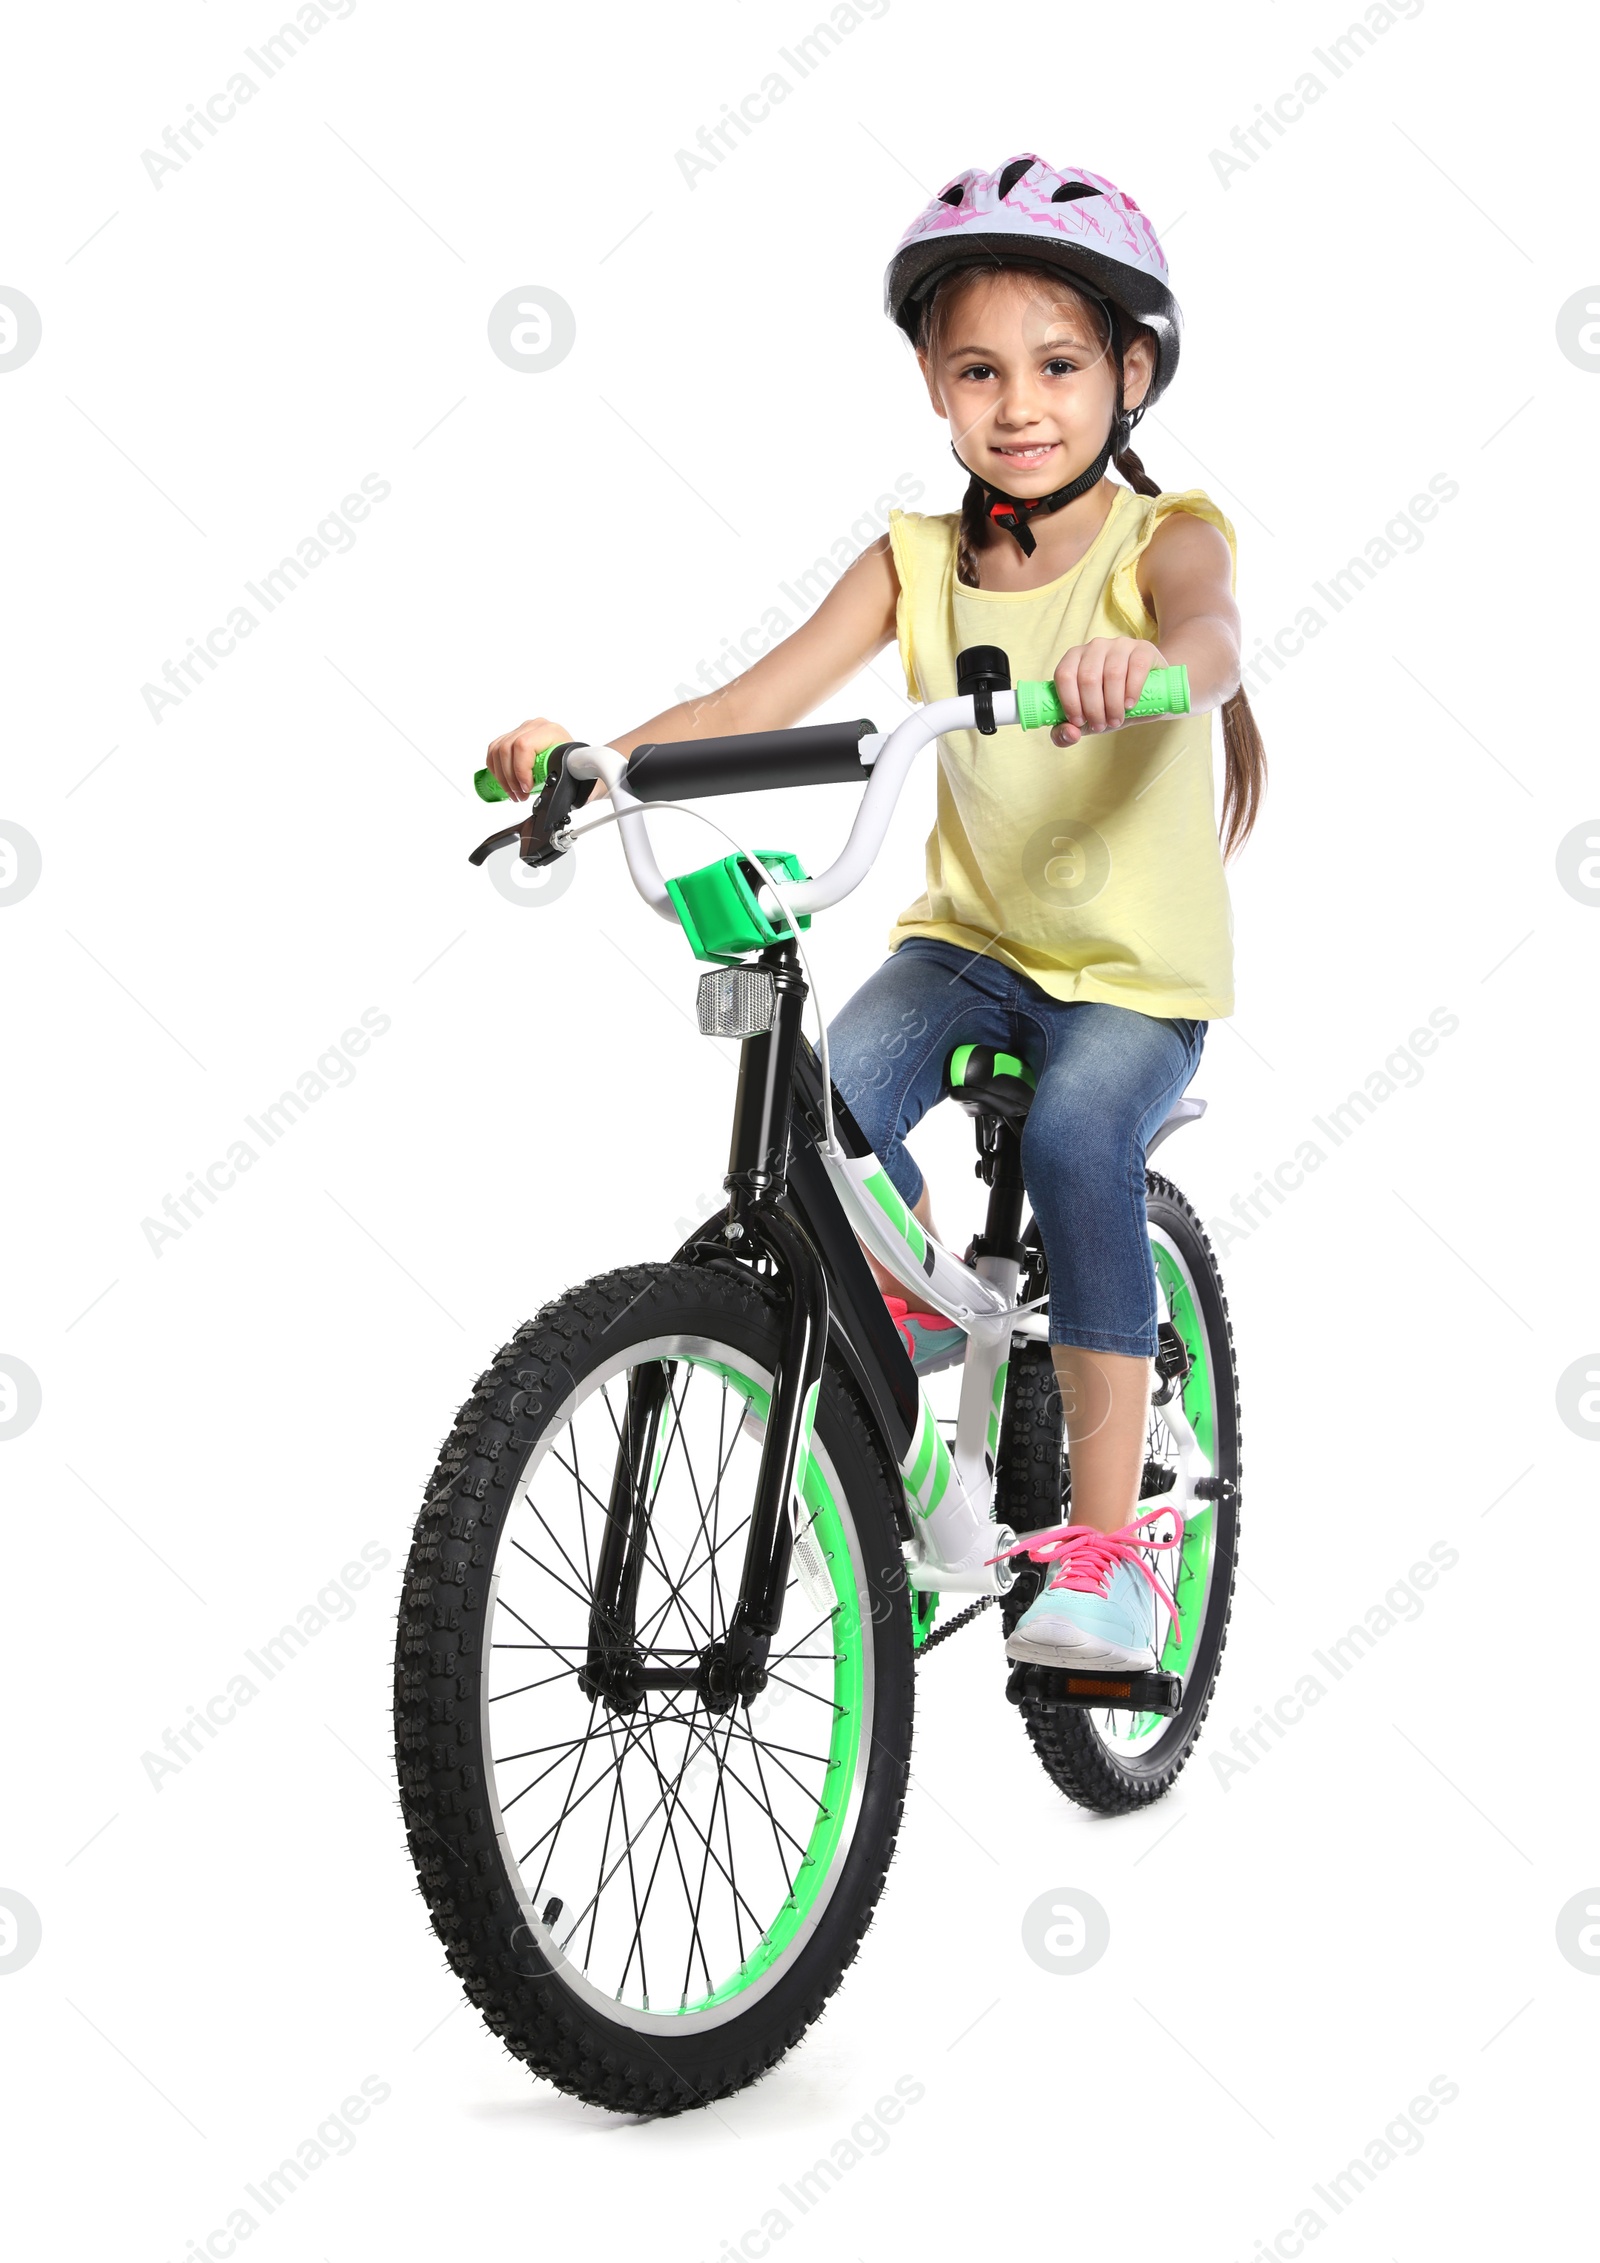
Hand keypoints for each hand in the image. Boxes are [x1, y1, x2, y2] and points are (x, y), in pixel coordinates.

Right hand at [483, 717, 575, 799]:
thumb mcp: (578, 777)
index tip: (526, 788)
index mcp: (551, 732)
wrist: (581, 761)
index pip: (524, 745)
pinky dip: (496, 769)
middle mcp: (535, 727)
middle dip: (510, 778)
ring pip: (498, 750)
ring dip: (502, 776)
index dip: (520, 769)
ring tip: (514, 793)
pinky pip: (495, 750)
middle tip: (520, 795)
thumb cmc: (580, 767)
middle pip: (507, 749)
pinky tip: (505, 781)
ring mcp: (523, 730)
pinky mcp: (513, 737)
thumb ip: (568, 782)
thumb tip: (561, 795)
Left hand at [1049, 639, 1166, 745]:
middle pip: (1088, 677)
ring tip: (1115, 720)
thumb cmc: (1109, 704)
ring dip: (1112, 704)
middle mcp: (1095, 646)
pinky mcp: (1143, 648)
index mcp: (1074, 658)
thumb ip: (1066, 732)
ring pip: (1112, 674)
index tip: (1080, 722)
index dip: (1070, 701)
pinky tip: (1129, 704)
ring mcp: (1120, 645)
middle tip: (1100, 726)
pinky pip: (1136, 667)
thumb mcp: (1086, 720)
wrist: (1150, 693)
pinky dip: (1132, 690)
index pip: (1064, 675)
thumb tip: (1070, 733)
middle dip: (1093, 708)